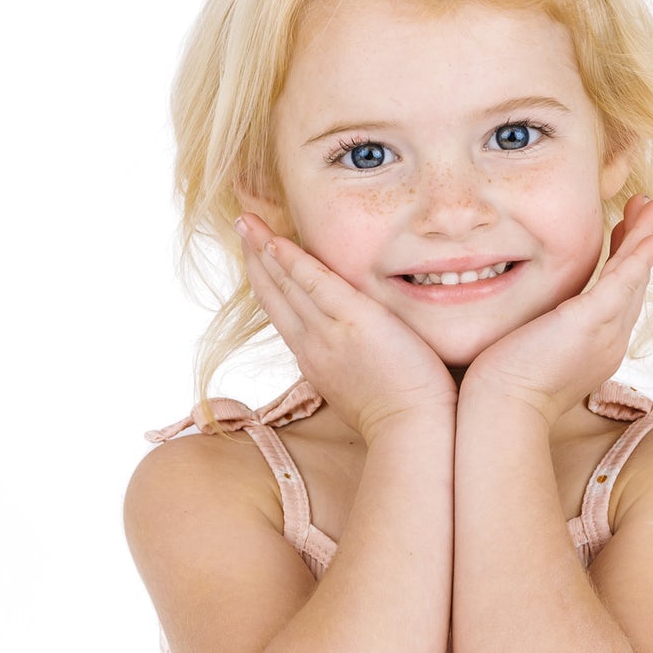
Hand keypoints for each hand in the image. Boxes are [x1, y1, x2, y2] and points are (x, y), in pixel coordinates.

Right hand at [237, 213, 457, 442]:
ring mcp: (330, 333)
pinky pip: (316, 281)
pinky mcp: (355, 320)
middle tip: (241, 226)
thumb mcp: (361, 394)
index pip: (285, 315)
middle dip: (256, 259)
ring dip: (264, 249)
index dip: (268, 285)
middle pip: (276, 295)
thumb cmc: (400, 419)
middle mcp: (313, 346)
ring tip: (246, 221)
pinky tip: (274, 240)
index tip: (257, 262)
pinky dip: (293, 260)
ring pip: (288, 284)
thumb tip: (362, 360)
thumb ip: (353, 369)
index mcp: (316, 363)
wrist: (410, 431)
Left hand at [460, 194, 652, 425]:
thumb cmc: (505, 390)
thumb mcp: (530, 354)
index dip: (625, 262)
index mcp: (596, 349)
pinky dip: (639, 257)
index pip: (618, 298)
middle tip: (649, 209)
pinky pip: (623, 282)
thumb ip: (540, 334)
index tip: (624, 233)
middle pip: (634, 285)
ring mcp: (604, 333)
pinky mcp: (590, 322)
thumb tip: (527, 322)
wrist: (504, 410)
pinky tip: (651, 234)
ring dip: (646, 238)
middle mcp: (609, 341)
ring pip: (634, 277)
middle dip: (642, 244)